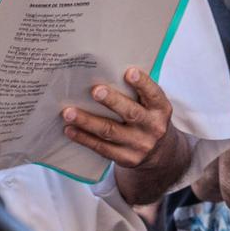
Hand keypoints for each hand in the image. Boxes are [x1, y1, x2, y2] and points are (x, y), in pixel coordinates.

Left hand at [63, 68, 184, 171]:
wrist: (159, 153)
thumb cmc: (147, 118)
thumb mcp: (150, 106)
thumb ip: (136, 92)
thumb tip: (103, 72)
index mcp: (160, 109)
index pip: (154, 94)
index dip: (142, 83)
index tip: (129, 72)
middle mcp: (153, 127)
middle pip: (131, 113)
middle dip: (112, 101)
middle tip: (94, 91)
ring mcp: (139, 145)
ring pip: (110, 131)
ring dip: (87, 121)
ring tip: (69, 112)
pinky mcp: (126, 158)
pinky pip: (102, 148)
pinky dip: (84, 138)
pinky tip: (70, 129)